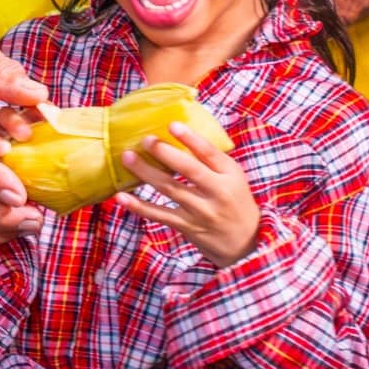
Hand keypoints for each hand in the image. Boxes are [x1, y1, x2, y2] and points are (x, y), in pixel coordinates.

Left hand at [115, 120, 261, 266]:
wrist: (246, 243)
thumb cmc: (234, 200)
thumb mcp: (232, 177)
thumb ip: (210, 159)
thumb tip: (178, 131)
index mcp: (230, 175)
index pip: (210, 154)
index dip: (191, 138)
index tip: (172, 125)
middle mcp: (217, 193)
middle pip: (189, 170)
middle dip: (165, 153)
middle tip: (146, 139)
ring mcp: (201, 212)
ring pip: (170, 189)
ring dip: (146, 173)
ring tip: (127, 157)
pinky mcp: (187, 226)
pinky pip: (160, 215)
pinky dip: (139, 206)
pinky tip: (122, 196)